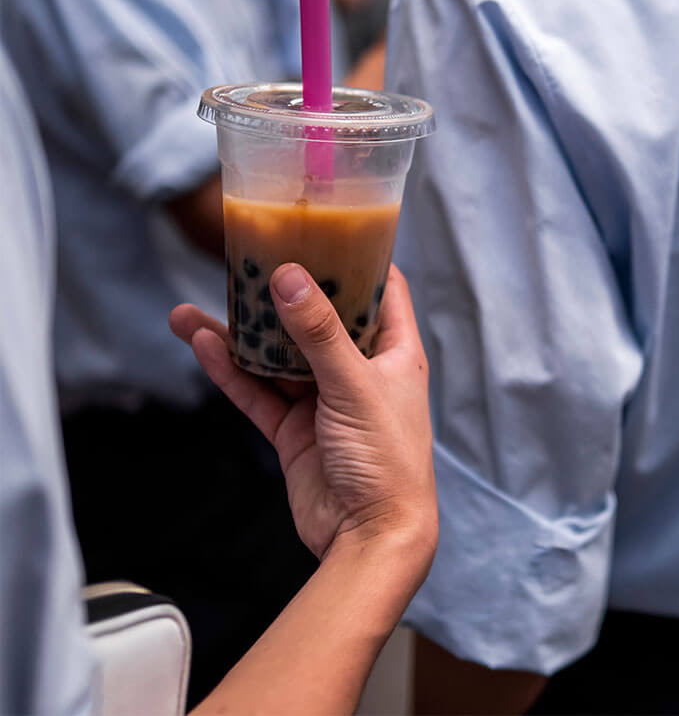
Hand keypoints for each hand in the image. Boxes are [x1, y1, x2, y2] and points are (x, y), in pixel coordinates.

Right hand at [170, 264, 436, 562]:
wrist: (370, 538)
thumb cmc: (387, 460)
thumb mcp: (355, 385)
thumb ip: (319, 333)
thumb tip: (289, 276)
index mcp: (395, 354)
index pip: (382, 292)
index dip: (358, 259)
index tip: (325, 228)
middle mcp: (361, 373)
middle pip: (318, 321)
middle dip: (281, 296)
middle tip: (244, 265)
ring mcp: (325, 402)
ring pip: (277, 358)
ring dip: (241, 336)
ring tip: (195, 309)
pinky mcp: (295, 432)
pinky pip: (259, 393)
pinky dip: (232, 372)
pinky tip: (202, 345)